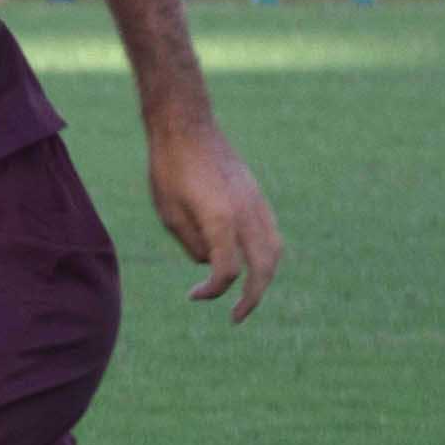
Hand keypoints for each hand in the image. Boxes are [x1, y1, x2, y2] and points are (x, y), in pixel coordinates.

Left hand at [147, 120, 283, 320]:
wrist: (187, 126)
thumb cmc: (169, 169)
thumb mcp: (169, 214)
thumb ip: (193, 244)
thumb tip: (210, 263)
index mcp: (221, 219)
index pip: (227, 271)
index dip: (212, 291)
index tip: (192, 295)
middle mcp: (246, 212)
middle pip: (263, 267)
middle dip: (252, 297)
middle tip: (235, 317)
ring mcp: (257, 202)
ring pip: (275, 251)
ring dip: (264, 278)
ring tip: (247, 296)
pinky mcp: (257, 196)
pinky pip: (272, 233)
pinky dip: (266, 256)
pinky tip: (249, 265)